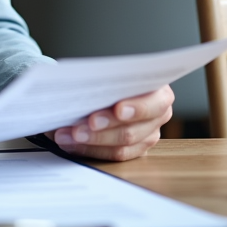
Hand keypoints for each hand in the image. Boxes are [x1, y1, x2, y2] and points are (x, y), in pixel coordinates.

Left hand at [49, 84, 173, 160]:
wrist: (110, 86)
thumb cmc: (114, 76)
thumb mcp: (113, 71)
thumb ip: (106, 78)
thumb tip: (81, 84)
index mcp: (160, 93)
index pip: (154, 105)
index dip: (137, 108)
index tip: (118, 109)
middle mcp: (158, 117)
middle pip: (131, 131)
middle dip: (102, 130)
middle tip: (79, 127)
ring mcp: (147, 137)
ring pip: (120, 148)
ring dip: (89, 142)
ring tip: (66, 135)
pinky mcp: (133, 151)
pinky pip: (110, 156)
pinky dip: (87, 149)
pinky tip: (70, 142)